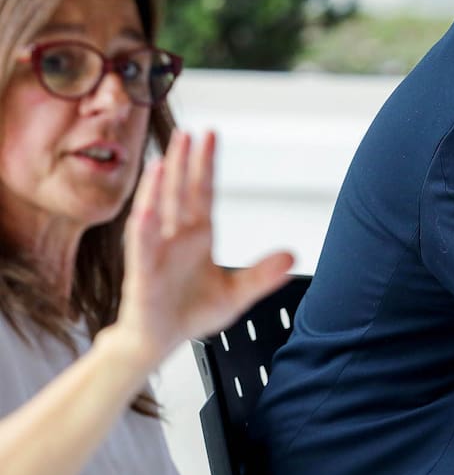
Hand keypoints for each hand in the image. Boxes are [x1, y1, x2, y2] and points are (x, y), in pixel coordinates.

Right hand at [115, 130, 293, 365]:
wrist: (159, 341)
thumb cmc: (189, 313)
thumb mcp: (236, 294)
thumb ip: (263, 275)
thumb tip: (291, 256)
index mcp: (197, 236)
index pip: (202, 191)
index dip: (205, 164)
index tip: (210, 135)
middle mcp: (174, 238)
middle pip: (179, 193)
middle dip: (183, 163)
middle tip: (186, 133)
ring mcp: (156, 253)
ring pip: (156, 212)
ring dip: (159, 188)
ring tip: (162, 161)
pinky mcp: (142, 275)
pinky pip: (142, 248)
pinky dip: (144, 229)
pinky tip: (146, 210)